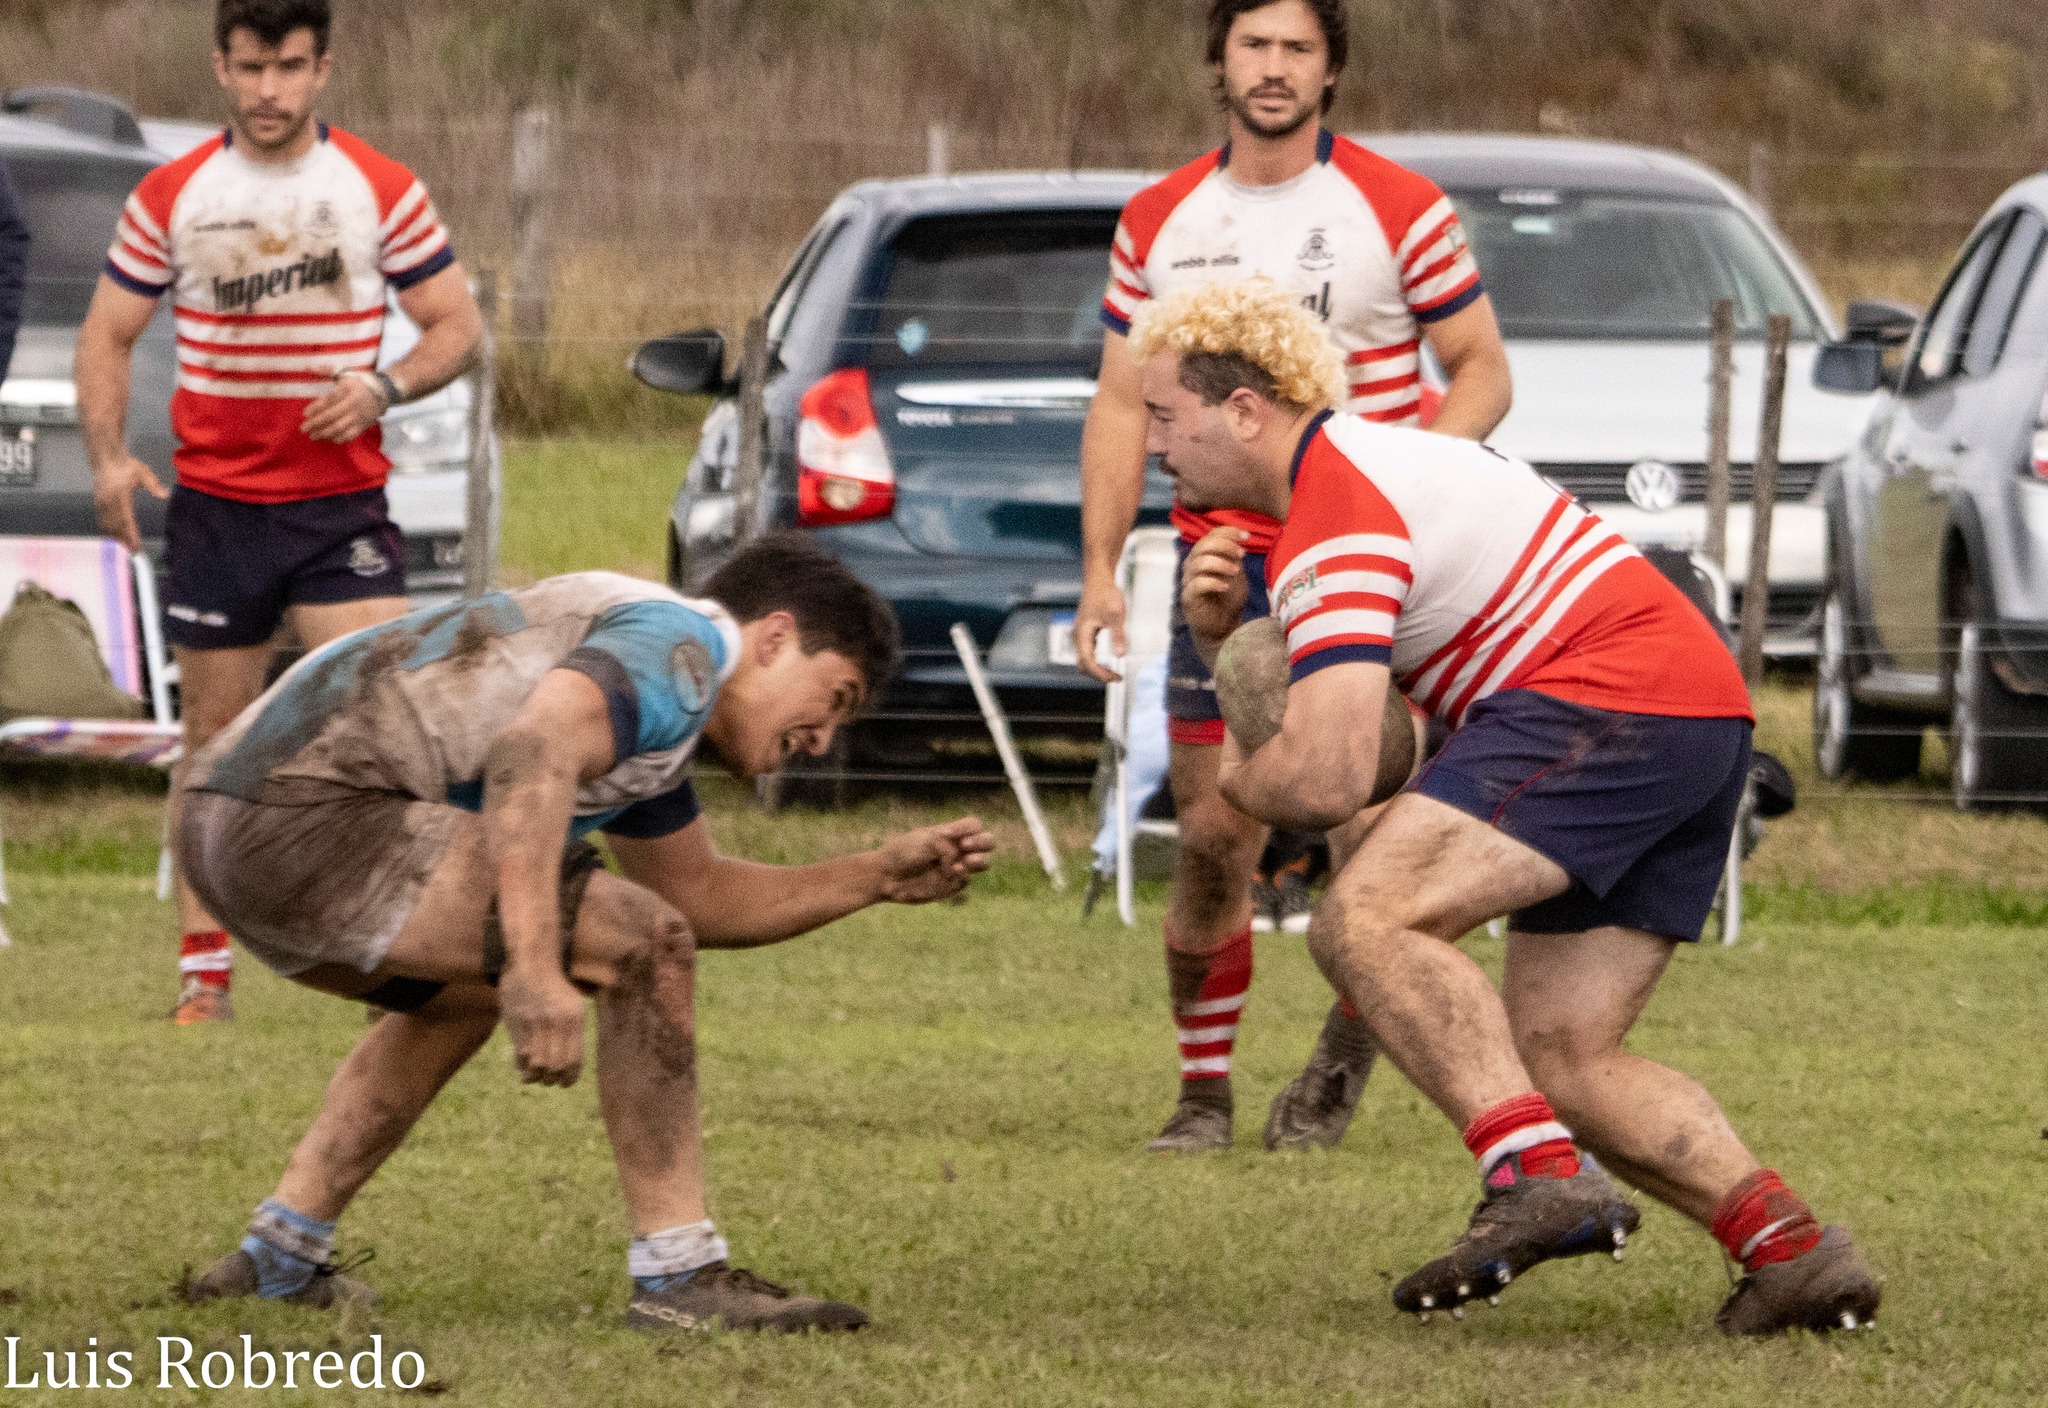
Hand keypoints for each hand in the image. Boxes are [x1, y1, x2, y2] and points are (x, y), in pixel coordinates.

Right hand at [91, 451, 167, 551]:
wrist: (106, 458)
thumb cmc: (125, 465)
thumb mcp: (143, 472)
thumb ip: (153, 484)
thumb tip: (165, 495)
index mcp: (119, 496)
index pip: (125, 520)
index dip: (130, 535)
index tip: (136, 546)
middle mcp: (108, 502)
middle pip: (115, 527)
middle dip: (123, 541)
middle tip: (133, 553)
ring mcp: (101, 503)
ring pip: (107, 525)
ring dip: (115, 538)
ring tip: (124, 549)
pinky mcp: (98, 503)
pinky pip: (102, 520)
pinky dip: (108, 531)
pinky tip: (114, 538)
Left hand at [301, 371, 388, 443]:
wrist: (382, 392)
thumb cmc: (357, 382)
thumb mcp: (343, 373)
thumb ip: (325, 370)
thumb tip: (307, 367)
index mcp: (347, 389)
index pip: (329, 399)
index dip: (316, 407)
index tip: (304, 414)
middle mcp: (353, 403)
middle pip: (332, 415)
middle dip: (316, 423)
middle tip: (303, 428)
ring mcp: (358, 416)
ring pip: (339, 427)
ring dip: (324, 433)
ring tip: (313, 436)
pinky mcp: (363, 425)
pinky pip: (349, 435)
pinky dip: (338, 439)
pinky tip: (328, 438)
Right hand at [498, 964, 586, 1086]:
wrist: (530, 961)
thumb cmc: (555, 985)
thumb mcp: (574, 1004)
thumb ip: (573, 1032)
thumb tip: (569, 1065)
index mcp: (575, 1018)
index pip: (574, 1060)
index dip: (569, 1078)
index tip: (565, 1083)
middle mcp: (556, 1022)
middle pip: (554, 1066)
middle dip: (551, 1079)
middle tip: (549, 1081)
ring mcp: (535, 1023)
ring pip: (536, 1064)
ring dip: (535, 1076)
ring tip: (534, 1077)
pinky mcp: (516, 1023)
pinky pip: (521, 1053)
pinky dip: (522, 1065)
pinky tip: (524, 1065)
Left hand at [872, 816, 996, 902]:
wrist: (888, 875)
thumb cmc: (903, 852)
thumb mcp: (927, 840)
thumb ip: (949, 848)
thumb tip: (960, 866)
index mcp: (950, 833)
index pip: (974, 825)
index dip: (969, 828)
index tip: (949, 834)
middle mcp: (956, 849)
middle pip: (987, 842)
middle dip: (983, 842)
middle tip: (966, 846)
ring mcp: (956, 867)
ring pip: (982, 862)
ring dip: (979, 860)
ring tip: (966, 861)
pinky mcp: (951, 885)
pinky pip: (967, 880)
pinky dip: (963, 875)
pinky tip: (953, 873)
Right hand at [1073, 576, 1127, 682]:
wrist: (1098, 579)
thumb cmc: (1106, 594)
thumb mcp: (1116, 615)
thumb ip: (1118, 636)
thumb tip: (1121, 656)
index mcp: (1082, 634)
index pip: (1088, 662)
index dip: (1101, 674)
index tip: (1116, 678)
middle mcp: (1077, 636)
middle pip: (1083, 664)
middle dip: (1099, 674)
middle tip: (1117, 678)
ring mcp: (1080, 634)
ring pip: (1084, 659)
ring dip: (1097, 669)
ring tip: (1114, 674)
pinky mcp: (1084, 631)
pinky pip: (1087, 652)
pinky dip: (1096, 661)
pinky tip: (1107, 662)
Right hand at [1181, 528, 1249, 663]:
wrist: (1222, 627)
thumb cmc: (1228, 599)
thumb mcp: (1235, 573)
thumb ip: (1234, 557)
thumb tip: (1238, 539)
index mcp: (1202, 556)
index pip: (1210, 535)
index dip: (1228, 532)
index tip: (1246, 536)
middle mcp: (1192, 566)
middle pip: (1203, 545)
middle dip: (1225, 546)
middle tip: (1242, 555)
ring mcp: (1188, 581)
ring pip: (1200, 562)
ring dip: (1221, 564)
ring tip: (1236, 572)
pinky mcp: (1189, 598)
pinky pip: (1198, 584)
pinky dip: (1214, 582)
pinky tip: (1226, 587)